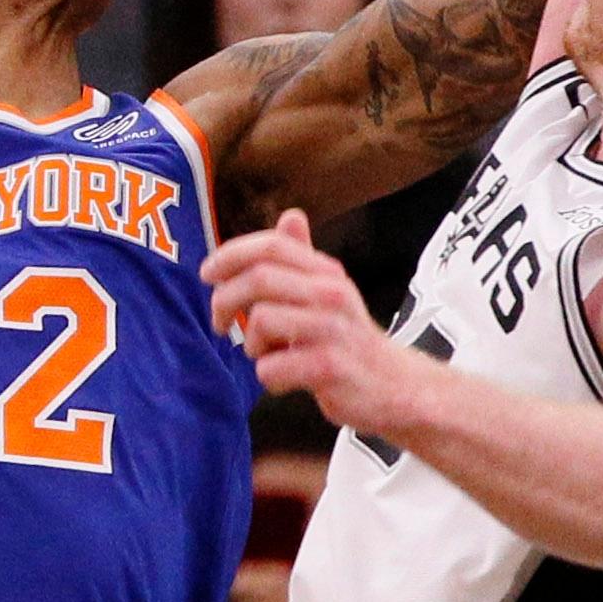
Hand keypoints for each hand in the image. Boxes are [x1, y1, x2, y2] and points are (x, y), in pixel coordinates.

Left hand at [206, 211, 424, 435]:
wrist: (396, 386)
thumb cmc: (349, 339)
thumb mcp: (330, 292)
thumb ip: (304, 258)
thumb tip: (290, 215)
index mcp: (326, 272)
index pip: (272, 246)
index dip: (231, 254)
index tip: (207, 274)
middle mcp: (331, 293)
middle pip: (258, 279)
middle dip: (225, 300)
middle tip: (219, 322)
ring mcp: (332, 330)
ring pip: (261, 321)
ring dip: (251, 344)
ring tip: (267, 354)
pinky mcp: (329, 368)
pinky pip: (272, 367)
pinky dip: (268, 376)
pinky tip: (285, 378)